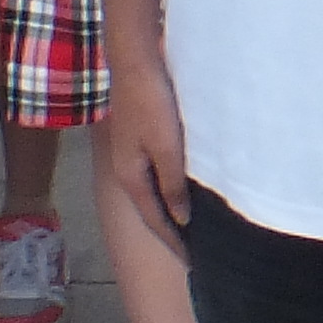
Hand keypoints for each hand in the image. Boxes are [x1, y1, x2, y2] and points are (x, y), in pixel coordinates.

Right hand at [103, 46, 192, 239]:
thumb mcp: (167, 148)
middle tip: (196, 251)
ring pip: (153, 191)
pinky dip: (169, 188)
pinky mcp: (139, 137)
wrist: (137, 59)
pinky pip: (155, 173)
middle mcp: (126, 169)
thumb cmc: (153, 102)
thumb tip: (181, 219)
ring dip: (170, 210)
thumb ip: (173, 184)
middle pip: (151, 209)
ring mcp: (131, 153)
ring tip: (192, 226)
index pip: (155, 220)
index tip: (194, 263)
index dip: (174, 242)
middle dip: (171, 231)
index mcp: (130, 176)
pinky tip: (183, 188)